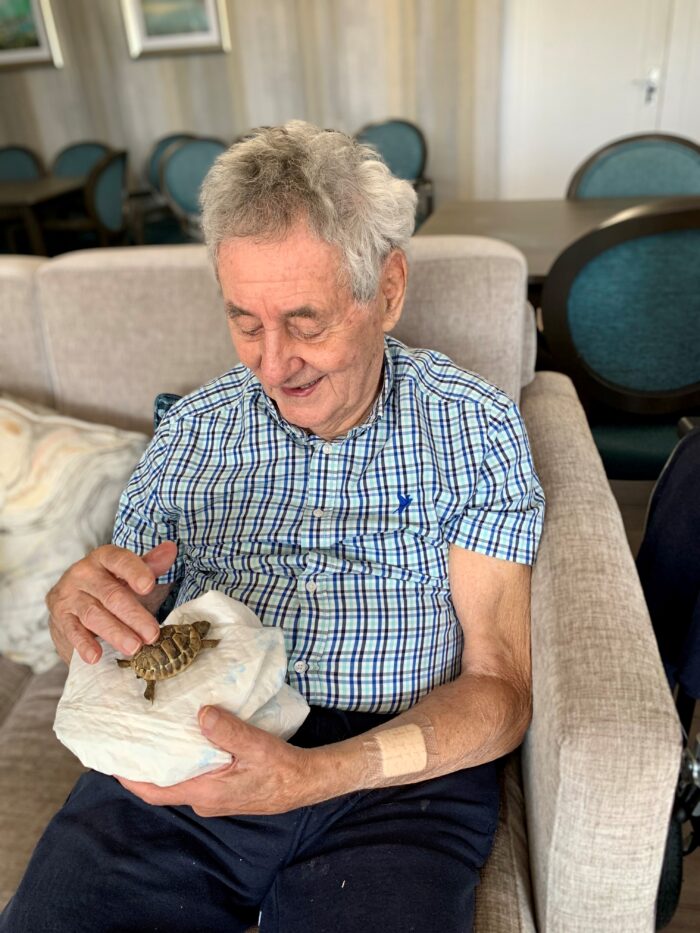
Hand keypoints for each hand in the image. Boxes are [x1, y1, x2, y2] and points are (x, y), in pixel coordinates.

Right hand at [47, 541, 176, 665]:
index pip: (119, 560)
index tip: (148, 586)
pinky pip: (72, 631)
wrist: (76, 602)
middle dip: (133, 615)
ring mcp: (69, 595)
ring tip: (134, 647)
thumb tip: (170, 549)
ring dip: (115, 632)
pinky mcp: (60, 618)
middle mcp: (83, 573)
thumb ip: (151, 564)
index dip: (134, 572)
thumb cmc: (113, 586)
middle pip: (110, 594)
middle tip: (152, 634)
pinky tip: (95, 656)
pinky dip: (83, 644)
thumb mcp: (132, 575)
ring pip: (93, 614)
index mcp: (104, 557)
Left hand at [115, 706, 314, 815]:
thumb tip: (201, 713)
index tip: (111, 762)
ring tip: (153, 734)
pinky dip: (184, 759)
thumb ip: (227, 731)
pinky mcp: (223, 789)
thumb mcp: (255, 745)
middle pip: (163, 784)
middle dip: (144, 766)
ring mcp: (214, 796)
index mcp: (205, 792)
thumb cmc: (281, 769)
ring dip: (165, 760)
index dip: (131, 779)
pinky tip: (187, 738)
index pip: (156, 791)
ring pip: (180, 779)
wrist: (304, 782)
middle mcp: (204, 798)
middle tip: (129, 739)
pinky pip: (195, 775)